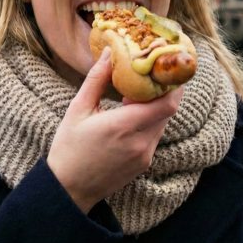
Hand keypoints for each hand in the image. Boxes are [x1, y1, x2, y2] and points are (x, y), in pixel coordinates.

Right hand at [46, 47, 183, 213]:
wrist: (68, 189)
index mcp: (122, 127)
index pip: (166, 104)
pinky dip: (150, 122)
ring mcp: (144, 156)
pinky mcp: (144, 164)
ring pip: (162, 123)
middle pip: (168, 111)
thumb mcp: (78, 109)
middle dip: (164, 92)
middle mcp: (139, 142)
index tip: (167, 68)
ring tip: (138, 93)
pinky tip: (132, 115)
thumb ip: (96, 79)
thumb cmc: (68, 148)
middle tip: (154, 74)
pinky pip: (155, 136)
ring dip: (156, 107)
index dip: (173, 85)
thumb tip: (109, 52)